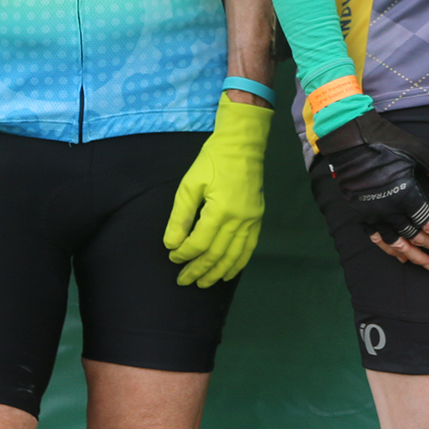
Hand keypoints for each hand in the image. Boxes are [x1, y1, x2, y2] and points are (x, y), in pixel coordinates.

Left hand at [163, 99, 270, 285]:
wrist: (243, 144)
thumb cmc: (212, 161)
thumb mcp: (190, 184)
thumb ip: (180, 216)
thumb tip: (171, 244)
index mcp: (221, 210)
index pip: (200, 242)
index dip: (184, 254)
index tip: (172, 257)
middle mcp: (239, 220)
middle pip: (216, 254)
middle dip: (198, 270)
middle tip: (183, 281)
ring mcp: (252, 220)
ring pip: (234, 256)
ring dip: (217, 273)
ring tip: (203, 284)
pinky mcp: (257, 218)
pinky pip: (249, 248)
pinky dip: (238, 264)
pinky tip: (228, 274)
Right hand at [315, 110, 428, 268]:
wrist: (349, 138)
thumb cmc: (385, 141)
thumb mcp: (417, 151)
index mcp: (405, 194)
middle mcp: (389, 209)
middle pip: (416, 237)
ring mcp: (373, 214)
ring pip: (396, 243)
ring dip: (414, 256)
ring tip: (428, 266)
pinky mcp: (360, 213)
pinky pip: (377, 238)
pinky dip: (390, 249)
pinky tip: (400, 255)